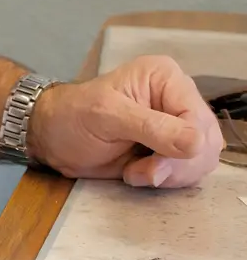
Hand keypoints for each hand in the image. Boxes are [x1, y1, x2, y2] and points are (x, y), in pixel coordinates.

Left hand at [28, 55, 223, 187]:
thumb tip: (197, 143)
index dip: (185, 147)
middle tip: (141, 171)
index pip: (198, 118)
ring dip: (171, 175)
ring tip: (135, 170)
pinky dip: (168, 180)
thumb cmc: (72, 116)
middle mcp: (178, 98)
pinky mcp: (172, 150)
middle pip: (207, 142)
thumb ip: (152, 128)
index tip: (153, 163)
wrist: (53, 138)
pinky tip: (138, 173)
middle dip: (177, 165)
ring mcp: (178, 126)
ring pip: (203, 160)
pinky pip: (190, 172)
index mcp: (165, 78)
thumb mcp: (107, 116)